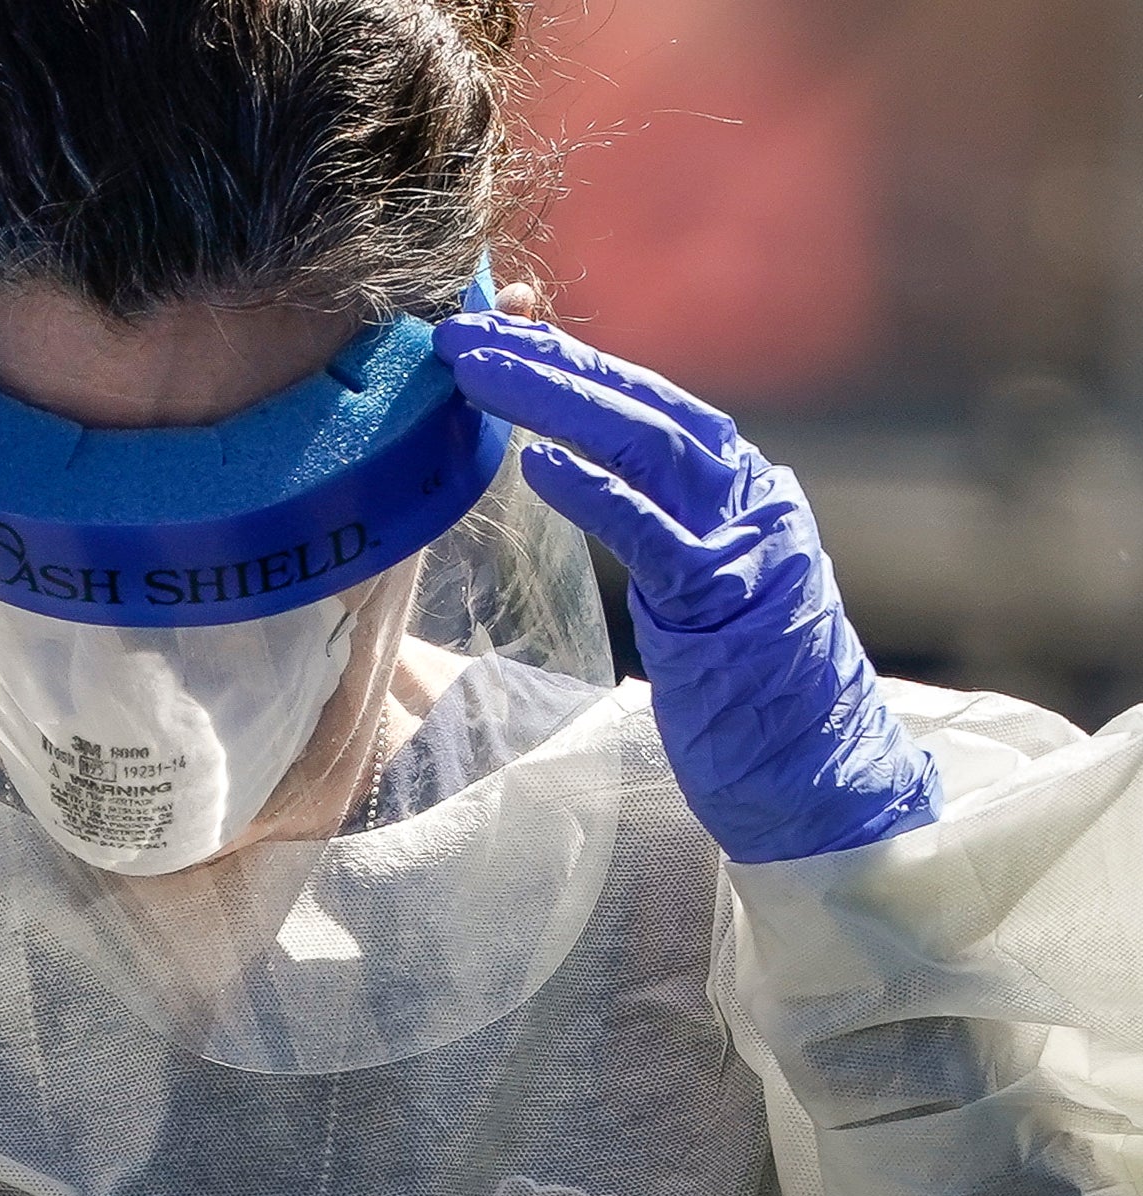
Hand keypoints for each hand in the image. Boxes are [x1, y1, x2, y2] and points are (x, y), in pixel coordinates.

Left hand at [433, 312, 938, 862]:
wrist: (821, 776)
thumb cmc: (748, 691)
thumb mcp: (696, 587)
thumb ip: (654, 522)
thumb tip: (576, 469)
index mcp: (741, 488)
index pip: (645, 401)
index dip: (567, 359)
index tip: (492, 332)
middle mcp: (751, 497)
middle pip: (640, 404)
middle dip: (547, 361)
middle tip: (462, 333)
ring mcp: (746, 543)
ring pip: (645, 444)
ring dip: (554, 400)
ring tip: (476, 374)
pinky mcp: (727, 601)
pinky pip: (651, 533)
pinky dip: (594, 491)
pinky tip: (536, 465)